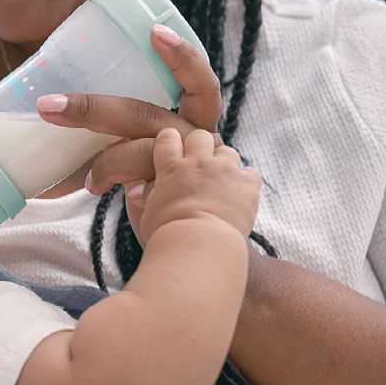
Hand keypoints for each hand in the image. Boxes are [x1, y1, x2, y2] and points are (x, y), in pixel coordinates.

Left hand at [37, 25, 223, 193]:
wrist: (193, 236)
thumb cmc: (158, 180)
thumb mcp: (142, 145)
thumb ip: (108, 128)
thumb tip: (43, 111)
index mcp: (191, 119)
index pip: (198, 83)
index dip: (182, 55)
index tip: (154, 32)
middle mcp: (196, 140)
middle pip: (146, 115)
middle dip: (93, 109)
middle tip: (49, 106)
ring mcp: (189, 171)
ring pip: (143, 152)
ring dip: (108, 161)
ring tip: (88, 179)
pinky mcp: (178, 200)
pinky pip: (146, 190)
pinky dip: (128, 192)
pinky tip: (118, 196)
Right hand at [126, 128, 259, 245]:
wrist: (199, 248)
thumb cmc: (167, 236)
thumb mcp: (144, 215)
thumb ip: (142, 196)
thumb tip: (134, 187)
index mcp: (170, 168)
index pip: (168, 137)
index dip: (170, 141)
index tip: (172, 151)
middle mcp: (198, 163)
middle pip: (199, 136)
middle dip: (199, 146)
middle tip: (198, 165)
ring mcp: (224, 171)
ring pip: (227, 150)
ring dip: (223, 162)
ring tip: (220, 181)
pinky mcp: (246, 185)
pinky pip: (251, 173)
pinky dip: (246, 182)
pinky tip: (239, 195)